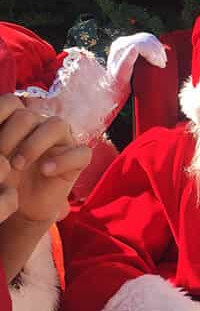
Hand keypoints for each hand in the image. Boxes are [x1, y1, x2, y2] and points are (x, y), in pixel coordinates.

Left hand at [0, 94, 90, 222]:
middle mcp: (41, 125)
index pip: (11, 102)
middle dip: (10, 136)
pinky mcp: (78, 159)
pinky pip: (80, 152)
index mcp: (19, 120)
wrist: (23, 208)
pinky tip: (45, 171)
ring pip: (56, 126)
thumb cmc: (6, 180)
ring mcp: (63, 140)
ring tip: (19, 165)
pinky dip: (63, 160)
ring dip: (34, 144)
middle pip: (29, 116)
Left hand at [107, 32, 166, 89]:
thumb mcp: (121, 75)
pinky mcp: (134, 42)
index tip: (159, 64)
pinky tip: (161, 56)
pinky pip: (149, 39)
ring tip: (163, 62)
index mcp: (118, 48)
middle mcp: (122, 42)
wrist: (116, 85)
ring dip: (159, 49)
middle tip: (162, 65)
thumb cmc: (119, 83)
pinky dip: (158, 46)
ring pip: (149, 38)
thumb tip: (134, 47)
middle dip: (157, 51)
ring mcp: (128, 41)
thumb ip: (125, 62)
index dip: (152, 52)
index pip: (139, 44)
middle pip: (145, 40)